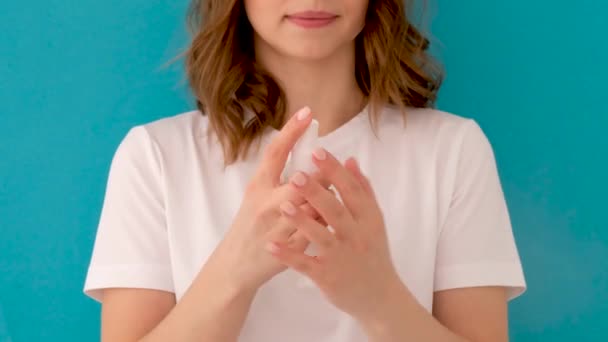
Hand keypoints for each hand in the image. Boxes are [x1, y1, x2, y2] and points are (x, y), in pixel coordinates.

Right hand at [203, 107, 331, 292]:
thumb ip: (280, 176)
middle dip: (321, 174)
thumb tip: (309, 153)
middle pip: (300, 181)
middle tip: (332, 165)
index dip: (291, 131)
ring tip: (337, 196)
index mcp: (258, 185)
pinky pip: (315, 231)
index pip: (275, 152)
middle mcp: (266, 204)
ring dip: (327, 200)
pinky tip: (334, 222)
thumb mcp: (258, 194)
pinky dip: (326, 224)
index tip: (308, 113)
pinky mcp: (288, 248)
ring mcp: (277, 227)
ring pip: (312, 208)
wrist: (236, 264)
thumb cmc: (251, 223)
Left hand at [265, 148, 402, 321]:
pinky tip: (272, 245)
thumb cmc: (373, 252)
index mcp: (368, 219)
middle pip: (335, 211)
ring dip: (302, 221)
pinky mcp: (327, 276)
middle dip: (316, 192)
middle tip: (298, 175)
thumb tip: (350, 160)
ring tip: (284, 206)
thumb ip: (362, 190)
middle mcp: (356, 236)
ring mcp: (341, 257)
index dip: (334, 171)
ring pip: (320, 236)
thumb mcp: (373, 221)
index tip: (318, 152)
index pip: (351, 190)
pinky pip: (305, 264)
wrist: (379, 296)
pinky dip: (288, 255)